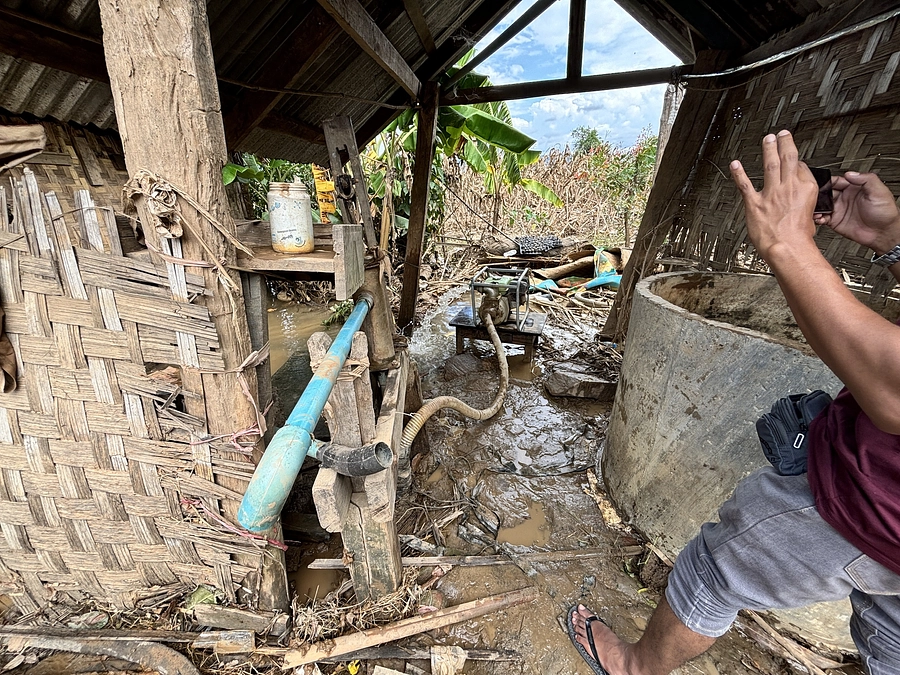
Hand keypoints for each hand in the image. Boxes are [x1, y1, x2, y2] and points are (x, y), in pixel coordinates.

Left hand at [730, 130, 818, 260]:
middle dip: (784, 144)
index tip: (793, 158)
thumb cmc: (800, 238)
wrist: (788, 248)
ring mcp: (771, 194)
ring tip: (767, 140)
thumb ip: (803, 203)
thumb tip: (798, 204)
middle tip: (782, 134)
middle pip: (787, 158)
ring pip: (769, 165)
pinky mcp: (755, 203)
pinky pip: (744, 185)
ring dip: (768, 150)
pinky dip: (738, 173)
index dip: (796, 161)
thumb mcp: (811, 216)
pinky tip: (735, 164)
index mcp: (806, 189)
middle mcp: (789, 188)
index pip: (800, 167)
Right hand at [813, 171, 899, 254]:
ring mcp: (839, 209)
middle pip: (825, 193)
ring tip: (814, 209)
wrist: (883, 233)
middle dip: (817, 195)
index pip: (836, 181)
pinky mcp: (835, 221)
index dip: (827, 182)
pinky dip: (818, 218)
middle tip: (812, 197)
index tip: (819, 184)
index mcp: (854, 188)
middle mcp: (844, 198)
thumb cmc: (885, 213)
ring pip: (821, 205)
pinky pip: (822, 218)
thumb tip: (850, 174)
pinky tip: (819, 218)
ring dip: (816, 207)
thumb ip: (866, 179)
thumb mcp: (880, 191)